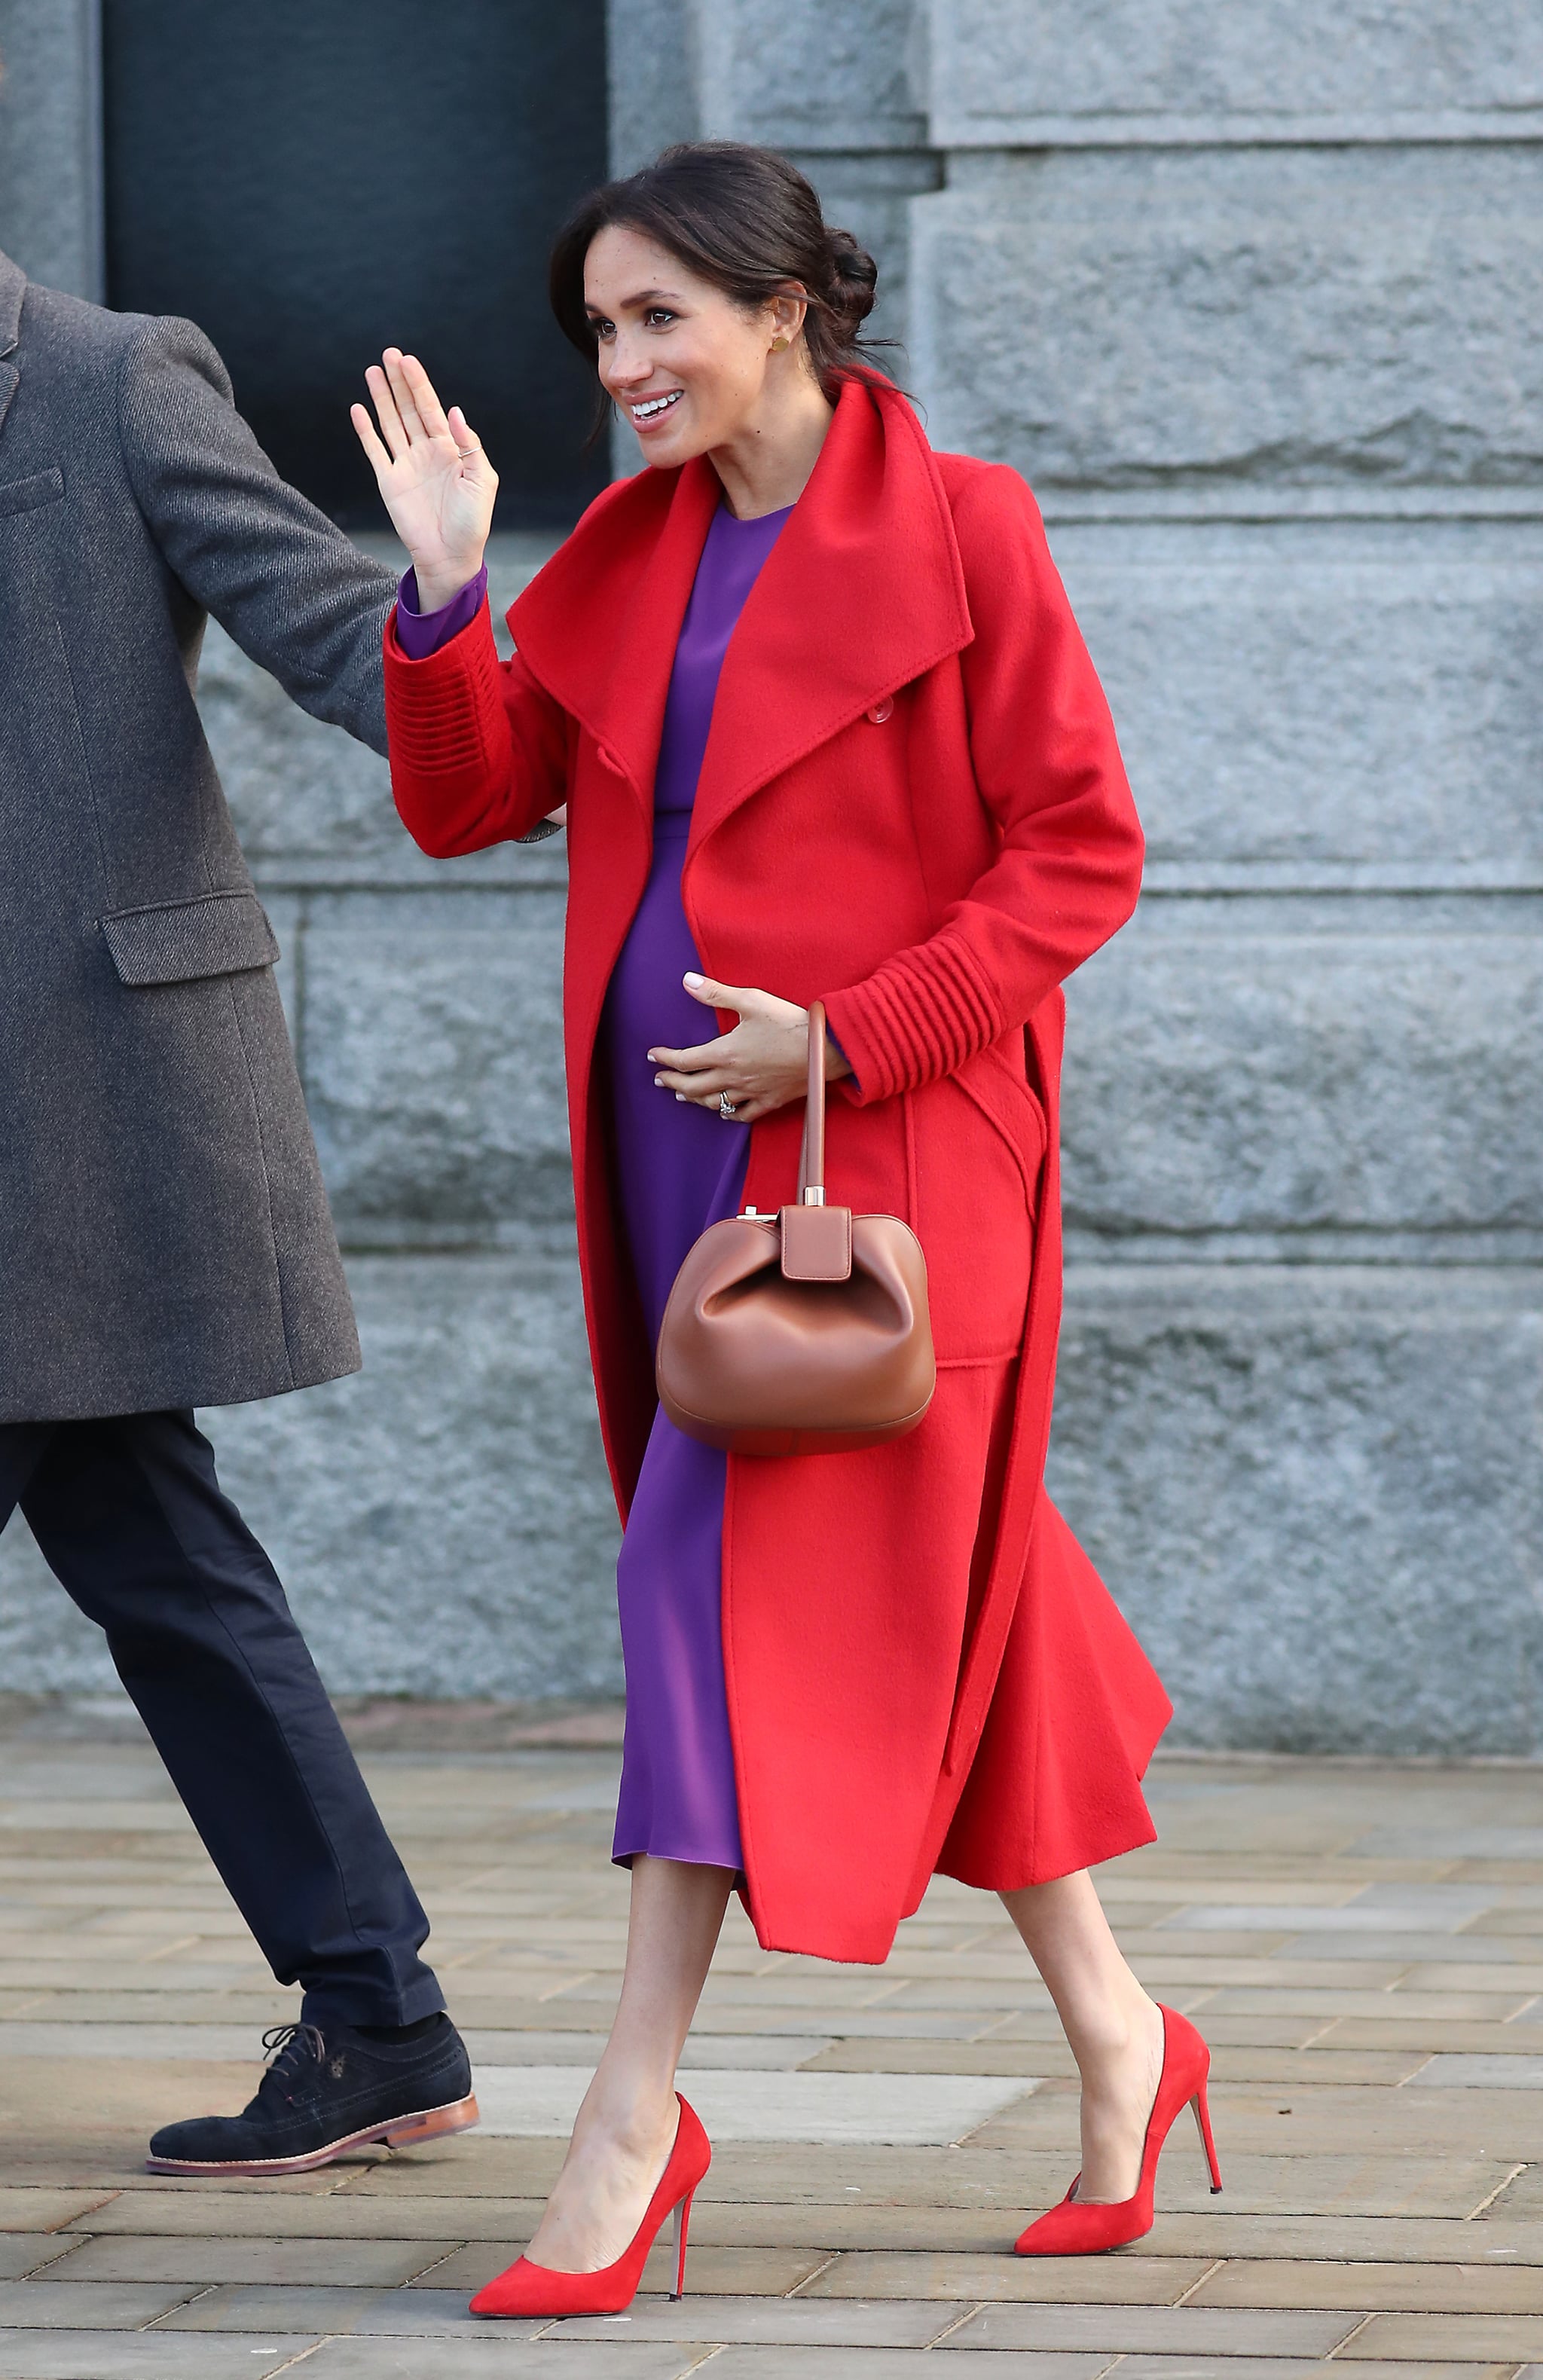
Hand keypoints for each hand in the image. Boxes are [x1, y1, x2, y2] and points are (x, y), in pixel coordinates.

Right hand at [350, 349, 496, 608]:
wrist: (450, 556)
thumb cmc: (472, 522)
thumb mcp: (481, 480)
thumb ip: (469, 444)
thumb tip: (453, 410)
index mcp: (450, 448)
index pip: (431, 408)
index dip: (419, 384)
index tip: (408, 361)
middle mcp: (426, 451)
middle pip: (409, 409)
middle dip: (398, 382)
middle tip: (389, 355)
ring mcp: (405, 465)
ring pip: (390, 423)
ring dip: (381, 398)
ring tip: (372, 371)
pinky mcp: (389, 481)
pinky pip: (375, 450)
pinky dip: (365, 430)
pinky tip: (358, 409)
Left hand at [649, 974, 850, 1125]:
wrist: (825, 1049)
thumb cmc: (788, 1022)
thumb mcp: (751, 1001)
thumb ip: (717, 993)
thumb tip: (687, 981)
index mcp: (725, 1053)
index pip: (685, 1060)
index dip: (665, 1058)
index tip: (653, 1055)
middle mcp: (734, 1077)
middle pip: (693, 1086)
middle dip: (672, 1082)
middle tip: (660, 1079)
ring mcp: (752, 1092)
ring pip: (714, 1103)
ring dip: (695, 1099)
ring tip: (683, 1095)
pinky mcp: (770, 1101)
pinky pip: (744, 1115)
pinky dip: (729, 1115)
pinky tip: (724, 1113)